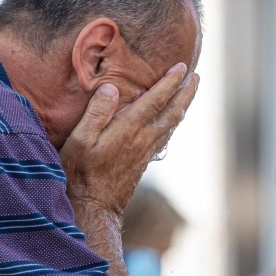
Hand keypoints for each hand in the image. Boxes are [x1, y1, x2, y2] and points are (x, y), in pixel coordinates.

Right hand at [59, 63, 198, 214]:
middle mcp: (142, 140)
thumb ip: (96, 114)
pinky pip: (165, 137)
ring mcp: (145, 152)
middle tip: (197, 76)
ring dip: (183, 106)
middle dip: (186, 92)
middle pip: (173, 112)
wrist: (93, 207)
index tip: (182, 67)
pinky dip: (173, 122)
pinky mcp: (143, 162)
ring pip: (172, 125)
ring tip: (189, 92)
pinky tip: (172, 120)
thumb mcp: (79, 140)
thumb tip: (111, 88)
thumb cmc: (79, 173)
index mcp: (128, 130)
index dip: (170, 82)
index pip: (155, 101)